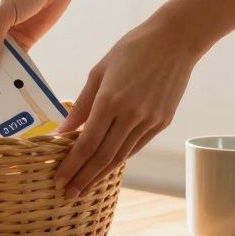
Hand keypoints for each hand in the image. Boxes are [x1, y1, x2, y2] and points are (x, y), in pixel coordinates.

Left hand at [52, 18, 205, 199]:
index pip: (87, 143)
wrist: (175, 41)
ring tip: (83, 187)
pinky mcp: (162, 122)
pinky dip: (119, 159)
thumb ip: (81, 105)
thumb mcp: (98, 72)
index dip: (71, 165)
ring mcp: (149, 121)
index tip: (59, 179)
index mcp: (110, 101)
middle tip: (67, 195)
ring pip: (121, 156)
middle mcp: (131, 115)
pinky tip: (106, 167)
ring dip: (100, 175)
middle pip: (103, 157)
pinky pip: (136, 147)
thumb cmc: (131, 49)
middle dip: (83, 178)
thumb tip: (63, 132)